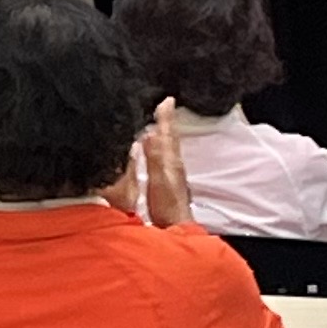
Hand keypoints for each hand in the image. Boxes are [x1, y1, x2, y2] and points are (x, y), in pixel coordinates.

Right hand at [125, 108, 194, 230]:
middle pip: (170, 138)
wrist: (176, 228)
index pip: (168, 134)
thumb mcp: (159, 181)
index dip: (166, 117)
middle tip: (165, 105)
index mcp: (170, 161)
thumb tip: (150, 133)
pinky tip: (156, 150)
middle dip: (166, 121)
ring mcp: (172, 174)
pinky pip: (164, 157)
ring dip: (164, 133)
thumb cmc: (167, 208)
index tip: (167, 100)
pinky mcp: (169, 182)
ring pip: (168, 147)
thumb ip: (155, 157)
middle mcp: (173, 165)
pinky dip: (160, 147)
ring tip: (160, 123)